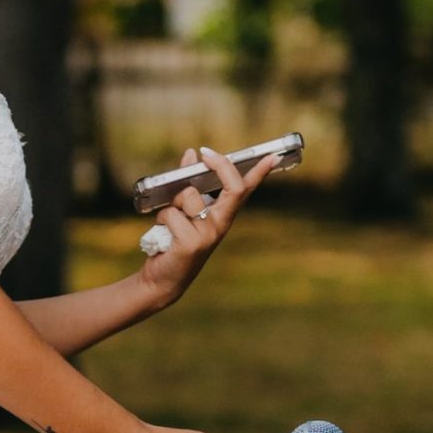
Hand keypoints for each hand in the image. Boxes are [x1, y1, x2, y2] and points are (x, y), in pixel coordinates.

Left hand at [137, 147, 277, 304]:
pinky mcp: (191, 244)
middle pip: (233, 188)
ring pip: (189, 195)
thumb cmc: (173, 240)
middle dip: (221, 166)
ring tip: (169, 219)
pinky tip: (163, 234)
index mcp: (222, 216)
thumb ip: (187, 182)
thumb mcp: (182, 209)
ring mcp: (208, 235)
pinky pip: (171, 214)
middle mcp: (220, 225)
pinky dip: (161, 218)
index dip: (260, 173)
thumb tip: (191, 154)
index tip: (271, 156)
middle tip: (205, 153)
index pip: (245, 191)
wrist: (161, 279)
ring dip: (172, 201)